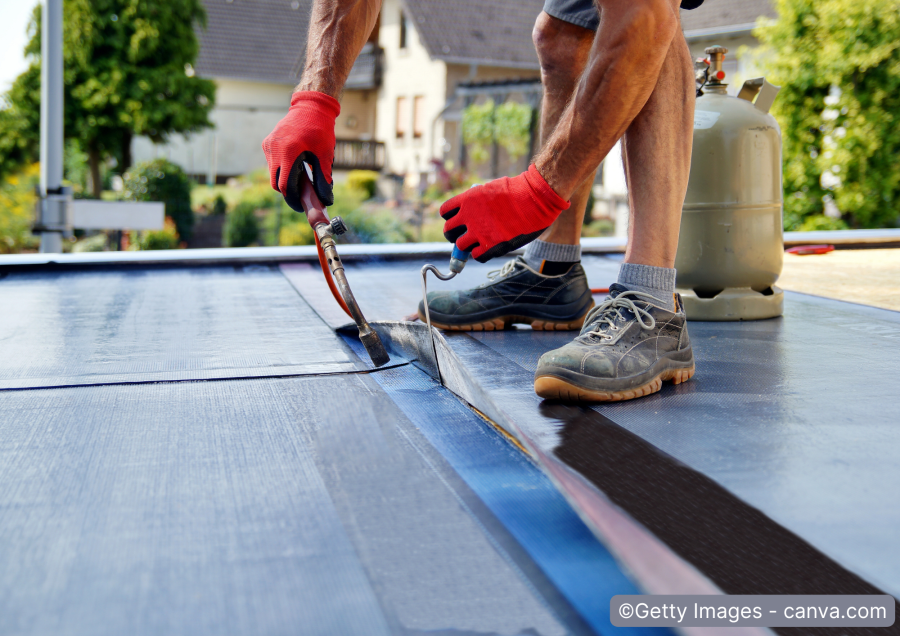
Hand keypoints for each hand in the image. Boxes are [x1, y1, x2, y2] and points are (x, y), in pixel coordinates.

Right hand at [262, 91, 339, 208]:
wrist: (310, 106)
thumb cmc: (320, 130)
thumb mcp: (324, 155)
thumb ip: (324, 179)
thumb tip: (326, 200)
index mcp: (288, 152)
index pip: (285, 185)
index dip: (292, 199)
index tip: (301, 206)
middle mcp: (274, 149)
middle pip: (275, 183)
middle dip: (288, 192)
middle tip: (301, 196)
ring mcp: (268, 146)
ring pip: (272, 174)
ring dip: (284, 180)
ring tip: (301, 178)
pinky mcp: (267, 143)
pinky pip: (271, 164)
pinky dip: (281, 169)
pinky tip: (295, 165)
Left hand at [440, 165, 569, 261]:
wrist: (535, 199)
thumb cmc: (518, 191)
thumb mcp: (491, 189)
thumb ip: (477, 202)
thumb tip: (472, 211)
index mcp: (467, 199)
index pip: (445, 212)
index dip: (451, 217)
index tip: (459, 220)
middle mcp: (468, 216)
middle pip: (448, 231)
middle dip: (454, 234)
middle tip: (464, 235)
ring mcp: (479, 232)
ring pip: (460, 246)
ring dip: (467, 246)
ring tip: (478, 243)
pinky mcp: (491, 245)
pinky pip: (476, 256)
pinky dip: (480, 254)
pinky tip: (488, 248)